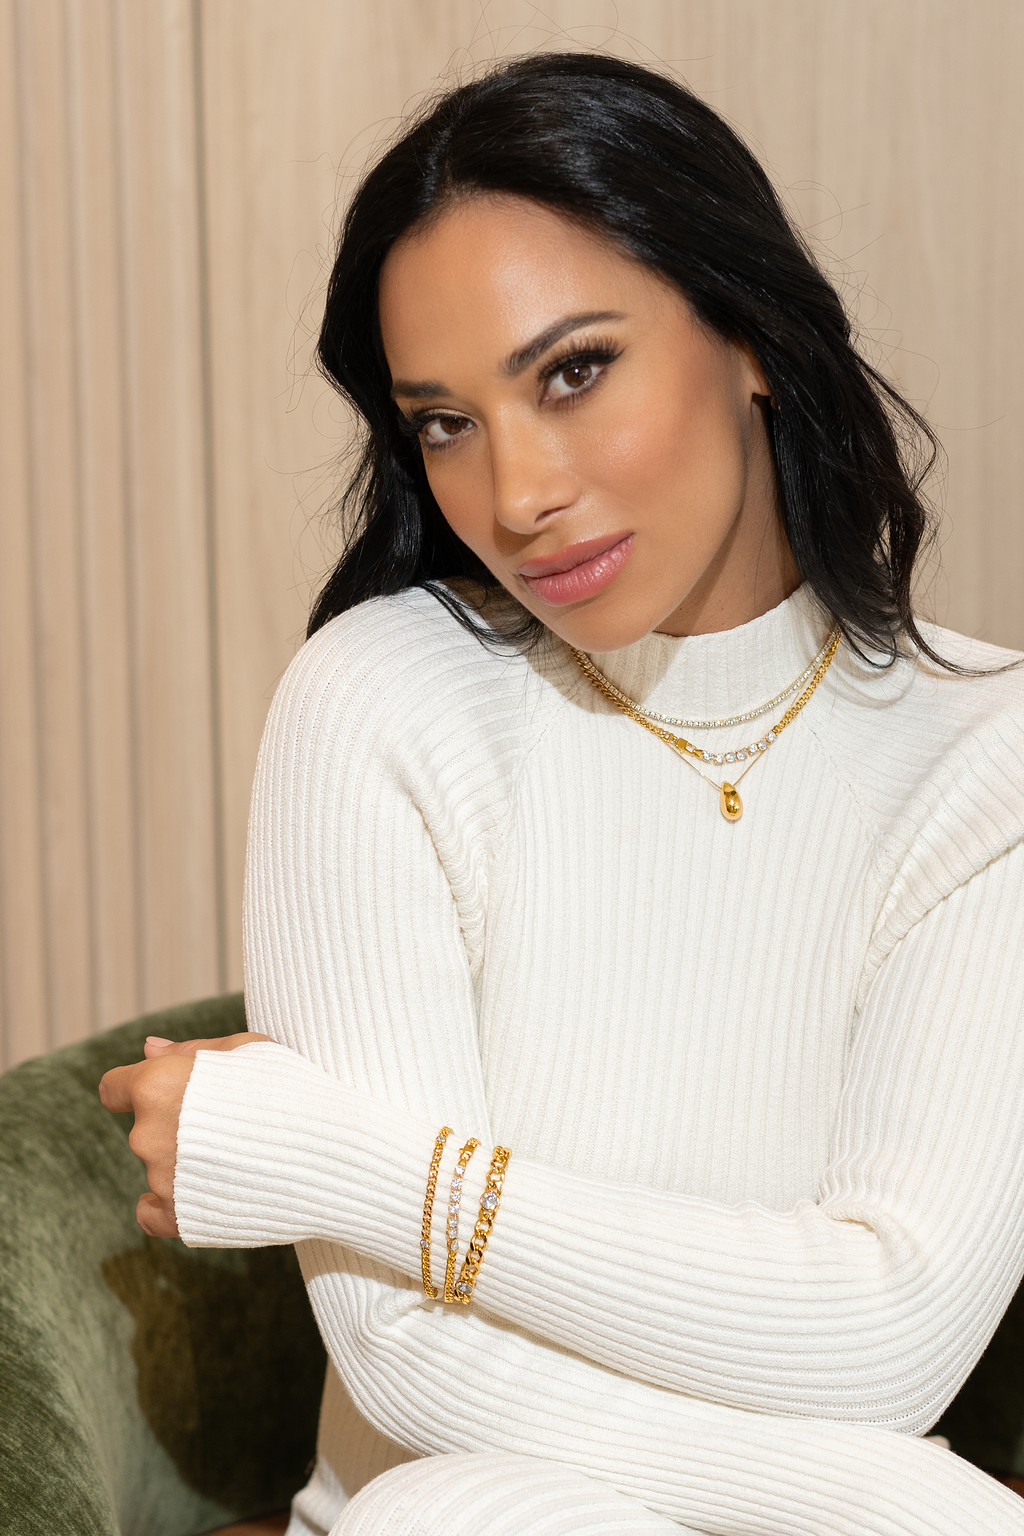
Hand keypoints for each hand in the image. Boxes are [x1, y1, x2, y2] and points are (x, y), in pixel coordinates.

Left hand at [98, 1032, 272, 1237]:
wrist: (331, 1151)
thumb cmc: (292, 1088)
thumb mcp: (246, 1048)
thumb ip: (188, 1050)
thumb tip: (147, 1049)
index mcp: (157, 1085)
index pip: (114, 1088)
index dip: (138, 1087)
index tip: (167, 1094)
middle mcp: (148, 1135)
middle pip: (145, 1128)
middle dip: (176, 1124)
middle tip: (229, 1123)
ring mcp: (161, 1181)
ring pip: (159, 1167)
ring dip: (185, 1161)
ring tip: (240, 1155)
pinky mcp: (180, 1220)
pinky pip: (152, 1214)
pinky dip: (172, 1205)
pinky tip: (205, 1190)